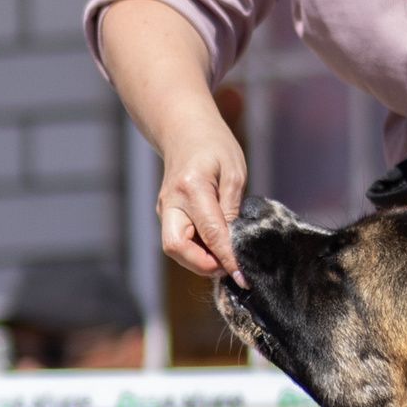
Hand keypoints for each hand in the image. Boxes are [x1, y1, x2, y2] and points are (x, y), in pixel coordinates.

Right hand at [96, 0, 245, 281]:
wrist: (184, 130)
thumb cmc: (213, 145)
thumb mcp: (234, 171)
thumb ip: (233, 207)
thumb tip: (235, 242)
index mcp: (192, 188)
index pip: (211, 233)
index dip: (227, 258)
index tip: (243, 276)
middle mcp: (171, 201)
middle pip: (176, 248)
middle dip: (202, 265)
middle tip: (230, 267)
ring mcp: (164, 208)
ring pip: (175, 248)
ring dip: (200, 260)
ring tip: (227, 257)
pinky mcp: (165, 214)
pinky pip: (179, 240)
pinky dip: (196, 250)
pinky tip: (216, 247)